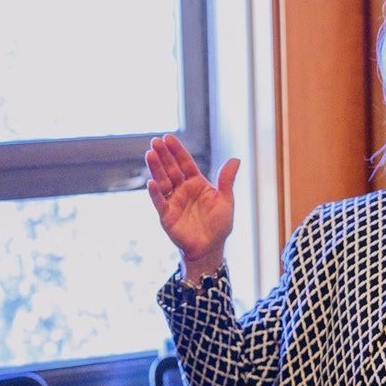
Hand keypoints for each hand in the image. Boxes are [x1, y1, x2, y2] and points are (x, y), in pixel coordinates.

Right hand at [145, 135, 239, 268]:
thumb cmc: (219, 225)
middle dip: (163, 155)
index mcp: (197, 183)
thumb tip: (236, 159)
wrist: (211, 248)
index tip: (168, 138)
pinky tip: (151, 183)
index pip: (185, 163)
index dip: (177, 151)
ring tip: (150, 154)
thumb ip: (227, 180)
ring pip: (163, 182)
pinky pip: (160, 202)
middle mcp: (183, 190)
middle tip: (155, 142)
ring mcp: (173, 202)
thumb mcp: (226, 200)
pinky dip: (155, 193)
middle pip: (171, 169)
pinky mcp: (167, 216)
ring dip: (156, 169)